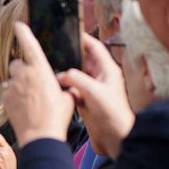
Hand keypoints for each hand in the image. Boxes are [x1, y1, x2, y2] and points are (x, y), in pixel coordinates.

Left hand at [3, 23, 76, 145]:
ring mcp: (13, 87)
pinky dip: (13, 94)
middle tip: (33, 82)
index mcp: (40, 70)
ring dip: (18, 82)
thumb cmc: (55, 118)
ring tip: (29, 97)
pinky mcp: (5, 98)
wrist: (40, 136)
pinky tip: (23, 104)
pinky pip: (7, 91)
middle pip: (18, 63)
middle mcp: (24, 75)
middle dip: (23, 69)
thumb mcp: (67, 98)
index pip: (29, 44)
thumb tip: (64, 85)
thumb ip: (63, 85)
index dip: (23, 32)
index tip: (19, 25)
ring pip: (12, 77)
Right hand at [57, 32, 135, 158]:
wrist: (116, 137)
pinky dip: (65, 88)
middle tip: (56, 49)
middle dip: (71, 55)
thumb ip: (76, 78)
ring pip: (76, 75)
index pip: (96, 48)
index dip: (84, 38)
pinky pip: (72, 90)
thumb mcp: (93, 91)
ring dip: (66, 73)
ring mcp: (93, 90)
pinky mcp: (86, 101)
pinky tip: (55, 87)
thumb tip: (61, 75)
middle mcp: (100, 78)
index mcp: (108, 70)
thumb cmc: (113, 114)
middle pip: (84, 61)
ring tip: (52, 66)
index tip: (71, 31)